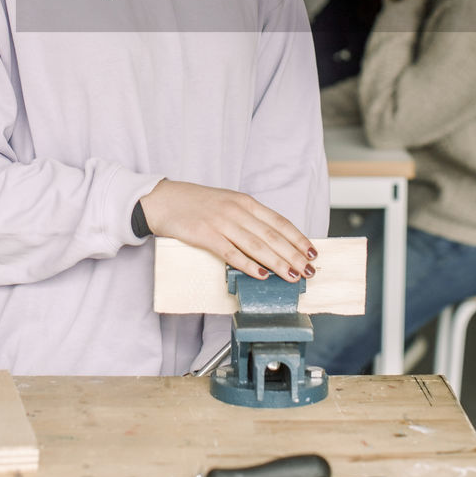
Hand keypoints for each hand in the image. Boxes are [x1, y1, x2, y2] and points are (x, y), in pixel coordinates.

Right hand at [139, 181, 316, 282]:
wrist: (163, 200)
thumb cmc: (197, 204)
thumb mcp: (227, 203)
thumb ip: (248, 218)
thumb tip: (273, 240)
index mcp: (244, 201)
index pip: (278, 221)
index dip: (297, 238)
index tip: (312, 253)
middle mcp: (236, 210)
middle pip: (271, 235)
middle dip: (293, 255)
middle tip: (308, 271)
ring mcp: (221, 222)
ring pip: (256, 245)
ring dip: (277, 262)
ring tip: (292, 276)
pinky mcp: (205, 235)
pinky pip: (231, 253)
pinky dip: (248, 265)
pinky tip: (260, 275)